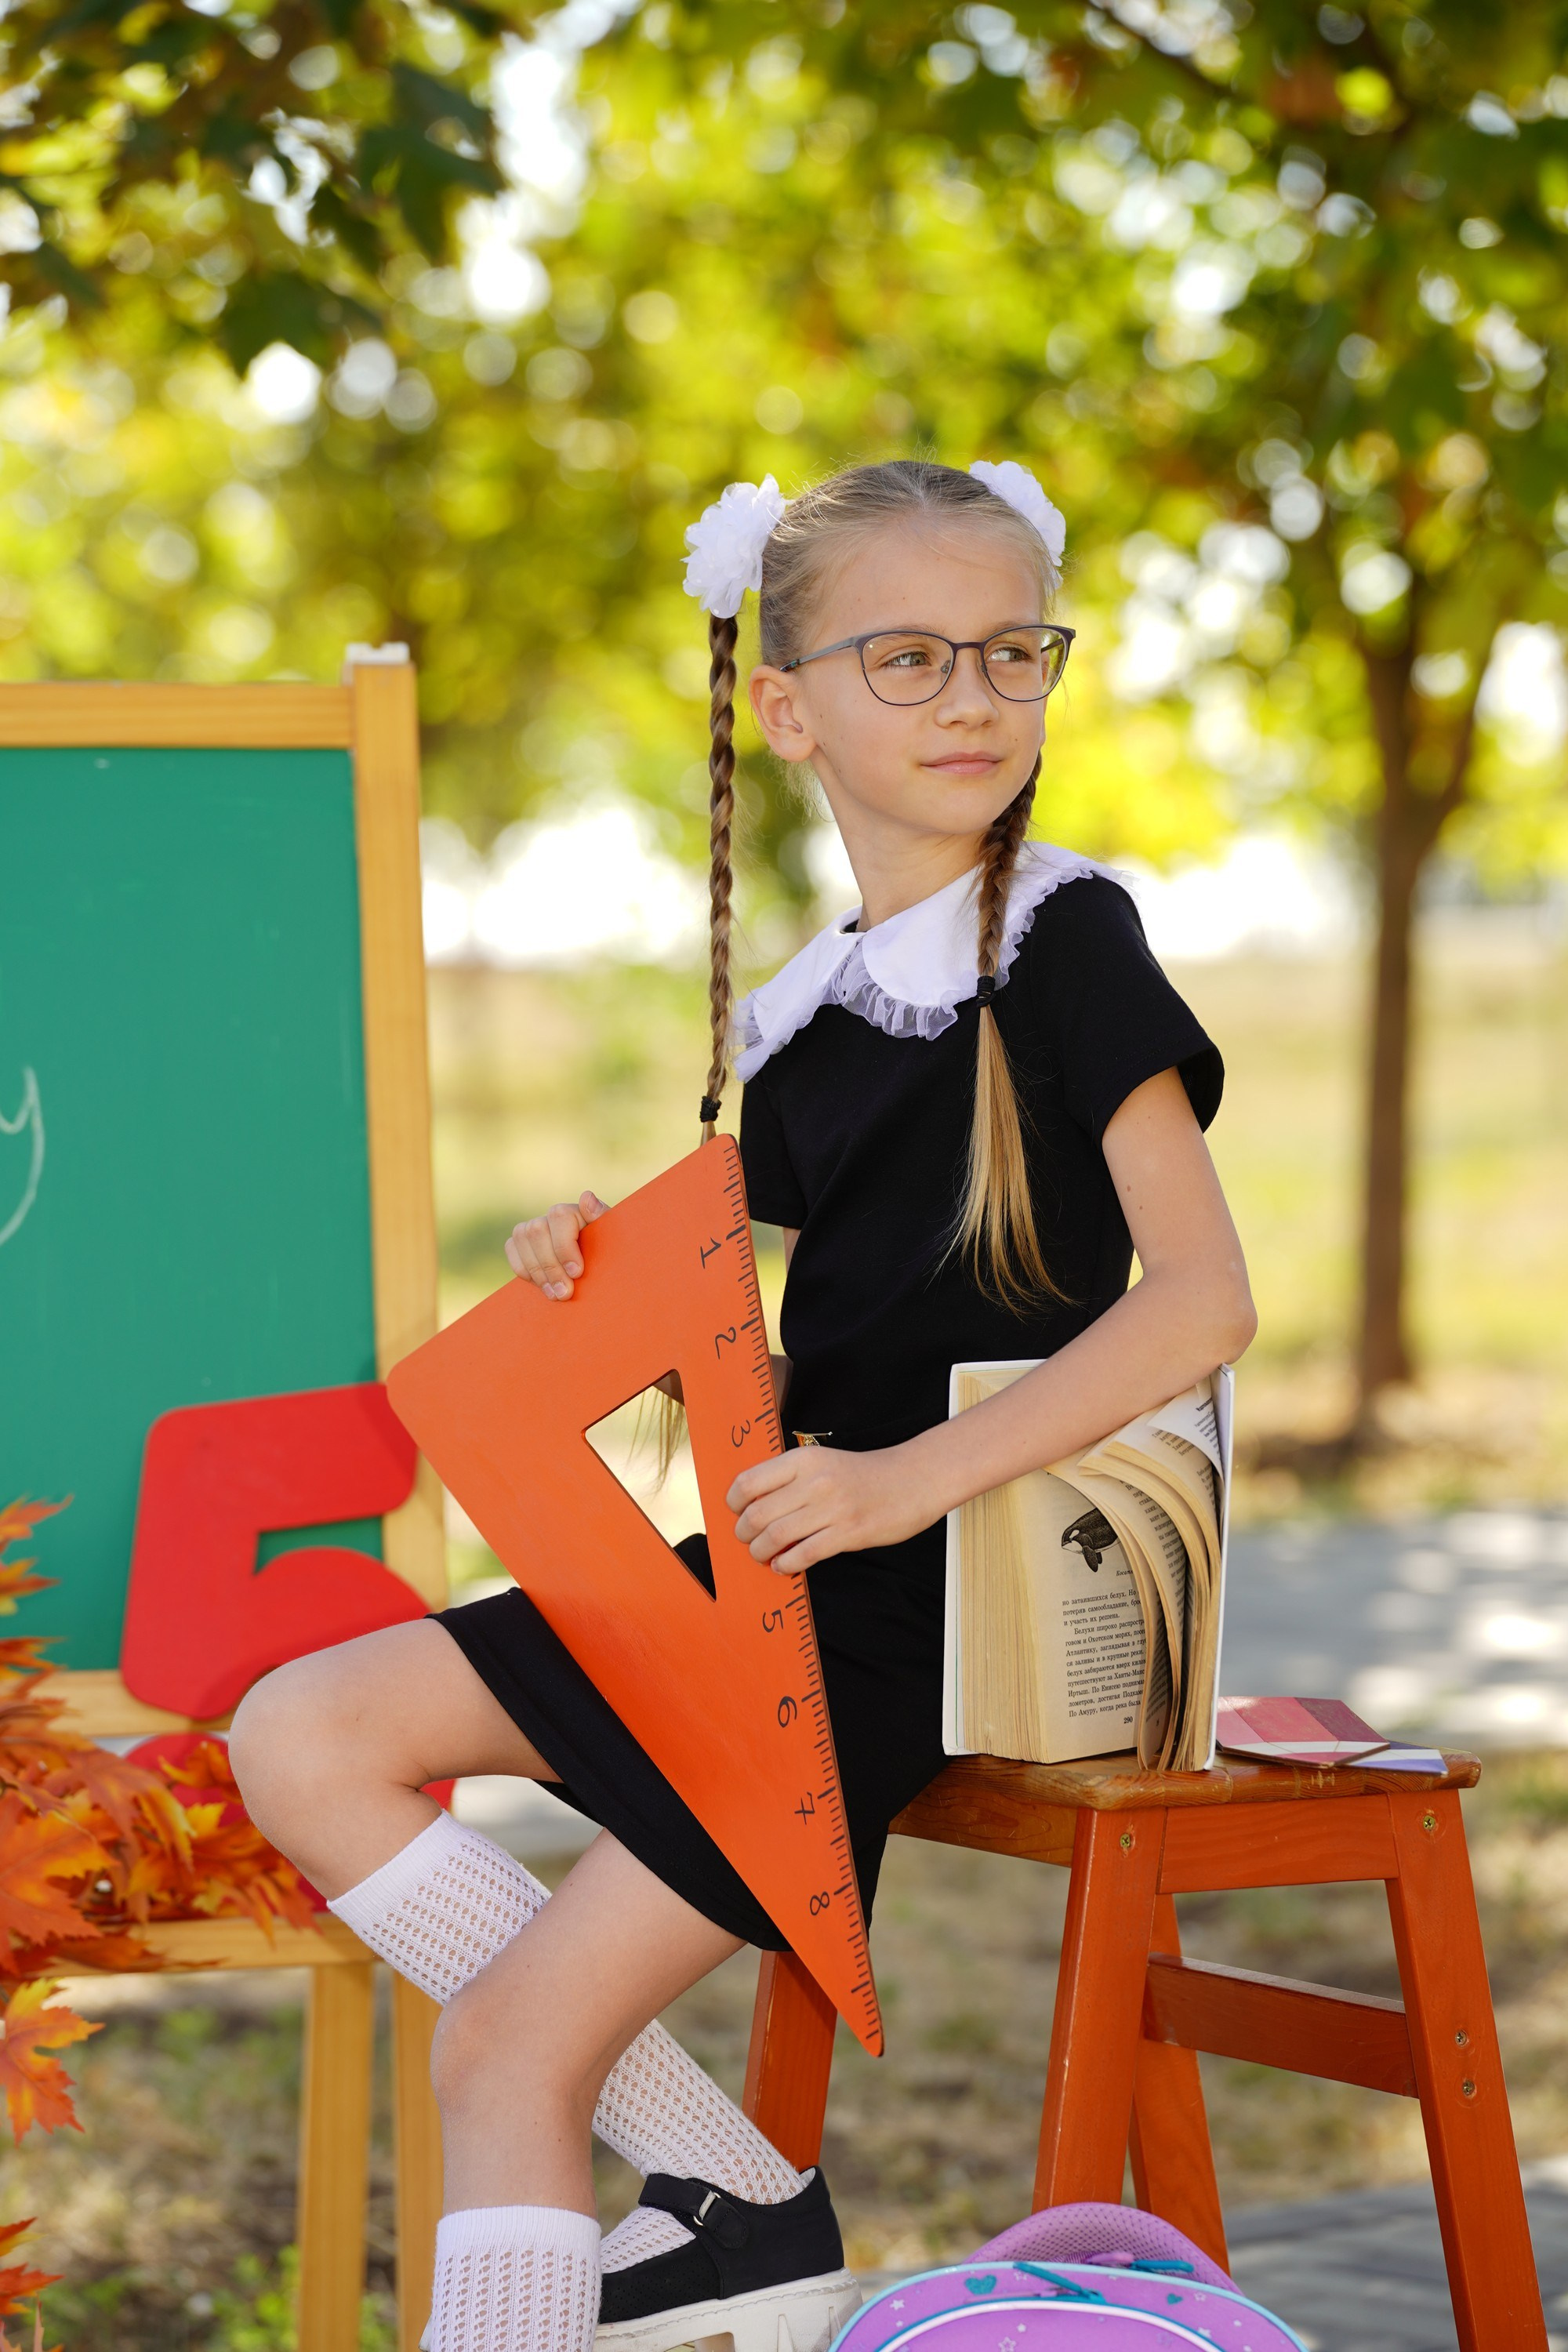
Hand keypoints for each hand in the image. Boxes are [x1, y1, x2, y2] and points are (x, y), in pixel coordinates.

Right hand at [504, 1191, 607, 1299]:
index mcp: (577, 1212)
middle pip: (536, 1230)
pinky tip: (543, 1286)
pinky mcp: (523, 1242)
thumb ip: (603, 1219)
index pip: (560, 1215)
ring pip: (521, 1238)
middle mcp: (553, 1216)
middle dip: (550, 1266)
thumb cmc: (612, 1255)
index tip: (577, 1272)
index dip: (564, 1245)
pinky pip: (511, 1248)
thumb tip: (586, 1197)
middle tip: (565, 1293)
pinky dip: (524, 1269)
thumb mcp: (614, 1240)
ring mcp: (536, 1228)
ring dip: (537, 1271)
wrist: (602, 1273)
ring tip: (555, 1294)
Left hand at [726, 1444, 934, 1574]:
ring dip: (761, 1551)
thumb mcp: (823, 1461)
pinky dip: (787, 1564)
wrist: (912, 1480)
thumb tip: (752, 1504)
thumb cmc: (863, 1474)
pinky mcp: (848, 1532)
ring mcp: (832, 1508)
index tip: (736, 1512)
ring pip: (776, 1536)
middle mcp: (815, 1481)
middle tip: (748, 1539)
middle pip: (758, 1513)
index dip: (734, 1503)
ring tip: (763, 1554)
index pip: (749, 1482)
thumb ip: (790, 1477)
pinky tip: (784, 1565)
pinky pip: (805, 1553)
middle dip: (744, 1533)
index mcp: (804, 1459)